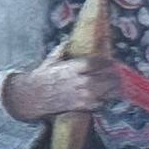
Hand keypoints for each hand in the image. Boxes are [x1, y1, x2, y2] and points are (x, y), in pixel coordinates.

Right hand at [5, 56, 121, 120]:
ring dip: (115, 87)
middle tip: (117, 74)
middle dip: (115, 74)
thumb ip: (61, 51)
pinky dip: (105, 99)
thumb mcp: (49, 61)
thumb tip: (67, 42)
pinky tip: (104, 96)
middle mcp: (82, 80)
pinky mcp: (84, 106)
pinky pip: (103, 102)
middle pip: (110, 76)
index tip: (111, 62)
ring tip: (116, 85)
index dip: (108, 62)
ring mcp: (85, 94)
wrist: (32, 97)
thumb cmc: (41, 78)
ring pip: (110, 90)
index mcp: (75, 67)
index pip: (100, 62)